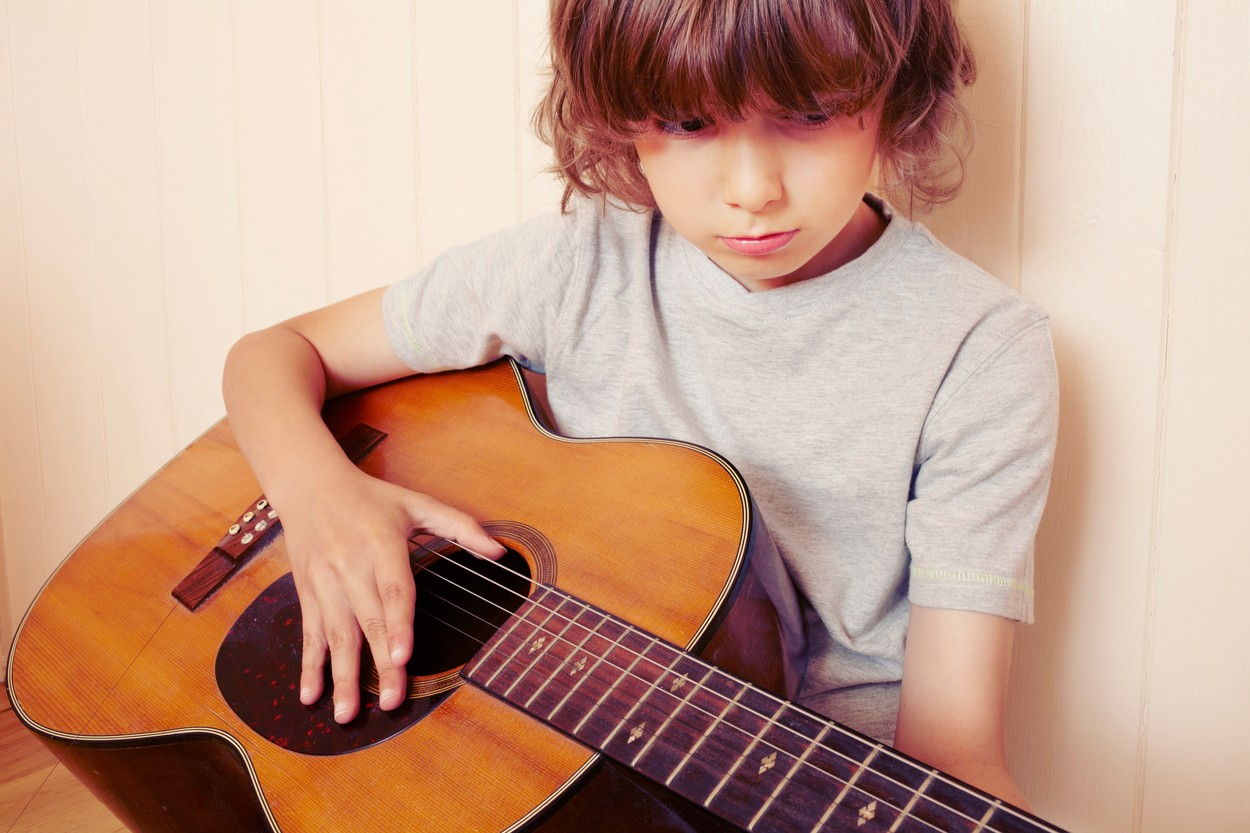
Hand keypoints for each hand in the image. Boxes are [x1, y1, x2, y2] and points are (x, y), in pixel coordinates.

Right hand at [277, 467, 504, 723]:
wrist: (309, 484)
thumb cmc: (371, 498)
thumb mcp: (417, 503)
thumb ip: (460, 526)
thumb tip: (500, 551)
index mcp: (381, 544)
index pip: (393, 589)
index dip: (397, 624)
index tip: (402, 655)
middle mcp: (350, 565)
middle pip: (368, 621)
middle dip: (380, 664)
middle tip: (392, 702)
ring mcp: (325, 581)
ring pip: (336, 634)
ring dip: (342, 677)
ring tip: (348, 714)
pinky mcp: (307, 592)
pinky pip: (309, 634)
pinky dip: (310, 666)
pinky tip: (311, 695)